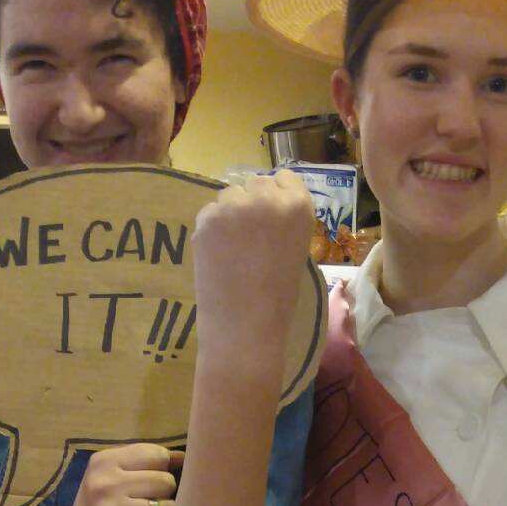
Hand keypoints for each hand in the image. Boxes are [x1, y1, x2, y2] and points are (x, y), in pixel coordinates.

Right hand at [53, 443, 179, 505]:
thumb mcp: (110, 478)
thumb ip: (143, 463)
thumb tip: (183, 457)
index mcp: (103, 461)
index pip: (157, 454)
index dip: (164, 469)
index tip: (153, 481)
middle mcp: (106, 482)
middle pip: (166, 480)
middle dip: (164, 495)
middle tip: (147, 505)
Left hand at [191, 171, 315, 380]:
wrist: (246, 326)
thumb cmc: (278, 297)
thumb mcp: (295, 249)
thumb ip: (282, 220)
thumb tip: (261, 203)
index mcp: (299, 205)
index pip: (285, 178)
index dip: (277, 198)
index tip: (272, 218)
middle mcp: (268, 197)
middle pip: (255, 183)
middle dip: (252, 203)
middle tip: (251, 237)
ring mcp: (235, 205)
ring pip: (229, 195)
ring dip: (229, 213)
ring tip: (234, 249)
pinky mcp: (207, 218)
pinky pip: (209, 213)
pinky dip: (212, 229)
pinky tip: (219, 255)